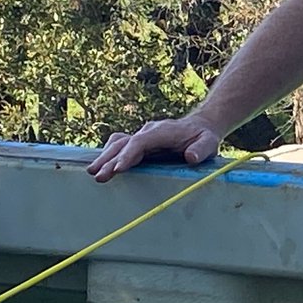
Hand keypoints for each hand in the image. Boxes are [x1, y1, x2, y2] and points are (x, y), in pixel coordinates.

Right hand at [86, 116, 221, 182]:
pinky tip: (100, 166)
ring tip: (93, 173)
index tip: (118, 169)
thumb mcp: (209, 143)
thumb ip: (201, 150)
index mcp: (163, 131)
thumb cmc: (204, 137)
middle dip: (111, 159)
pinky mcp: (138, 143)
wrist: (200, 127)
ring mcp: (142, 137)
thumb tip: (191, 158)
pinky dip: (108, 154)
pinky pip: (119, 146)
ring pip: (118, 144)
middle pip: (124, 143)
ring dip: (105, 157)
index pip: (141, 141)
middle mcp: (149, 131)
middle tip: (98, 175)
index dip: (128, 154)